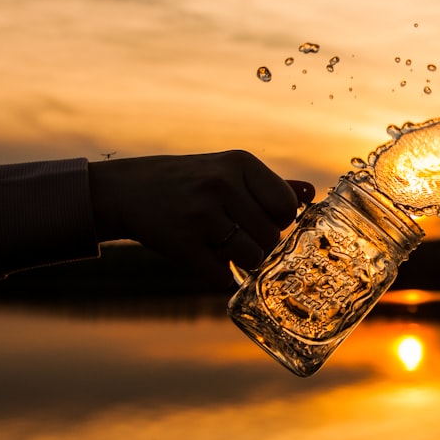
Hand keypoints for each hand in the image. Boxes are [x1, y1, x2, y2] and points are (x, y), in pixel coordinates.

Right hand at [88, 151, 313, 280]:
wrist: (127, 190)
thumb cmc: (191, 182)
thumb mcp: (229, 172)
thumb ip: (271, 185)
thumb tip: (311, 193)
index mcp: (240, 163)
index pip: (286, 205)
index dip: (281, 220)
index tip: (264, 220)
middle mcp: (222, 185)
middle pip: (271, 235)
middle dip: (262, 244)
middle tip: (243, 238)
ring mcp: (200, 214)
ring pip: (251, 257)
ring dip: (244, 262)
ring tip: (229, 250)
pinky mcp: (181, 242)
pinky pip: (220, 276)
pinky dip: (219, 276)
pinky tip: (210, 262)